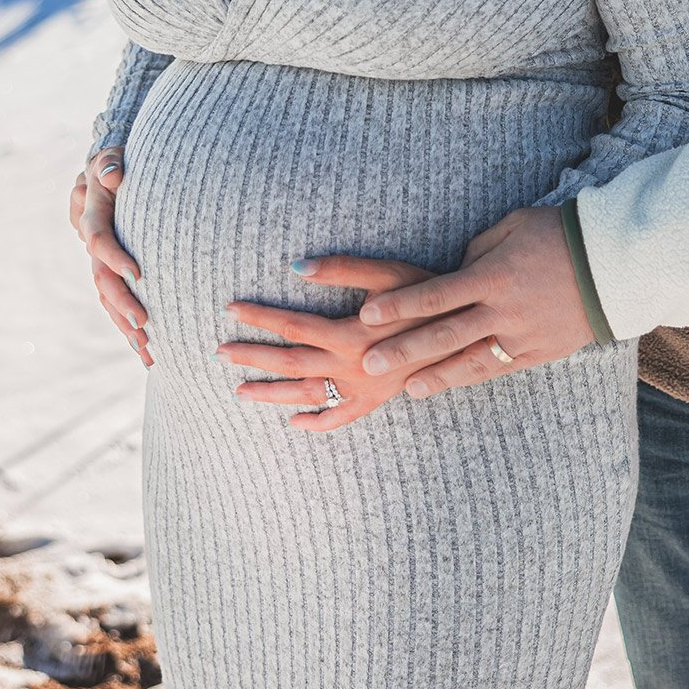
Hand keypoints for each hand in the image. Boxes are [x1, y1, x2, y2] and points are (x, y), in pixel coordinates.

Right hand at [69, 147, 150, 365]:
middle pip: (101, 278)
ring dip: (125, 325)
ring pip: (107, 297)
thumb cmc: (118, 161)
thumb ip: (111, 162)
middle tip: (144, 325)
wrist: (113, 170)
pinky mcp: (112, 270)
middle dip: (121, 304)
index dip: (114, 258)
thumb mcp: (113, 155)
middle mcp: (92, 241)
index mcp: (92, 215)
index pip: (99, 239)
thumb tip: (113, 173)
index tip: (138, 274)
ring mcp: (101, 259)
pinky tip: (146, 351)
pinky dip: (128, 326)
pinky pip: (116, 301)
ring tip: (147, 351)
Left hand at [220, 257, 434, 430]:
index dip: (258, 316)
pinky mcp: (377, 400)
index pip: (291, 326)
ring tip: (239, 390)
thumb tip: (295, 265)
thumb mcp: (388, 274)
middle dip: (252, 357)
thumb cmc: (428, 294)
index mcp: (350, 334)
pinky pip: (341, 418)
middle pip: (289, 364)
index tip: (229, 308)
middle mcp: (351, 367)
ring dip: (271, 394)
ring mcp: (363, 388)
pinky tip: (294, 424)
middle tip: (219, 352)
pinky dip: (316, 423)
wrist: (468, 331)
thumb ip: (341, 269)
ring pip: (307, 395)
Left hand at [352, 207, 595, 395]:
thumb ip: (476, 252)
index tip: (367, 315)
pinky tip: (450, 385)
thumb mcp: (510, 228)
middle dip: (404, 350)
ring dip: (437, 376)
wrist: (616, 262)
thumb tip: (453, 271)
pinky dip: (473, 378)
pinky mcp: (542, 352)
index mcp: (493, 276)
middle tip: (369, 364)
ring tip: (407, 390)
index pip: (435, 294)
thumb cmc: (556, 234)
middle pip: (445, 335)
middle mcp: (504, 310)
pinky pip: (501, 368)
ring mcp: (524, 335)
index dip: (399, 306)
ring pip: (472, 362)